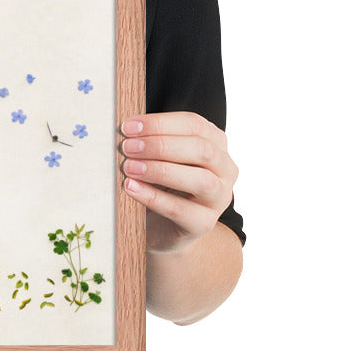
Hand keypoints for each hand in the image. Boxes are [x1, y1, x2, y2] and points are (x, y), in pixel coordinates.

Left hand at [120, 112, 237, 253]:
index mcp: (216, 144)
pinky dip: (153, 197)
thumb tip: (125, 130)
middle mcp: (225, 169)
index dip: (160, 124)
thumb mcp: (160, 158)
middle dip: (160, 146)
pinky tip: (131, 188)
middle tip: (127, 147)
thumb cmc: (162, 184)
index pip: (194, 125)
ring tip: (129, 168)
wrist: (162, 227)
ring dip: (160, 170)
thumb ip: (151, 142)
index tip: (129, 126)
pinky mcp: (204, 223)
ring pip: (200, 180)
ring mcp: (219, 198)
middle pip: (202, 150)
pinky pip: (180, 209)